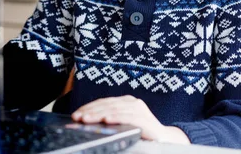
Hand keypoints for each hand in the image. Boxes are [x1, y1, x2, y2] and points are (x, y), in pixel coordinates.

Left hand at [71, 95, 189, 143]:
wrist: (164, 139)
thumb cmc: (141, 132)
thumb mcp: (124, 123)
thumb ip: (110, 119)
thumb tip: (87, 121)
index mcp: (126, 101)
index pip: (104, 102)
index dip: (89, 107)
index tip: (76, 114)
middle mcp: (132, 102)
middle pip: (107, 105)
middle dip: (90, 111)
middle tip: (78, 117)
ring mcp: (139, 109)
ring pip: (115, 110)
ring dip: (99, 114)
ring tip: (86, 119)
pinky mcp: (145, 119)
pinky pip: (128, 117)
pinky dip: (116, 118)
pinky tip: (106, 120)